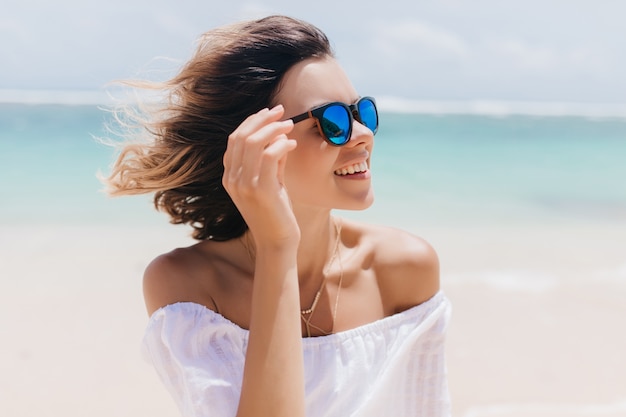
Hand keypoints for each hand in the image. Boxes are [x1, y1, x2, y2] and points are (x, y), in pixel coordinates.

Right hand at [222, 105, 299, 246]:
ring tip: (289, 126)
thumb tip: (279, 136)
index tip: (269, 113)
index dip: (251, 122)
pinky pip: (269, 155)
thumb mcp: (270, 183)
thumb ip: (271, 161)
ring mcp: (243, 184)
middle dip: (262, 119)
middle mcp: (232, 179)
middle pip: (241, 136)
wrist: (277, 242)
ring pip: (254, 142)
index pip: (234, 140)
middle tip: (281, 111)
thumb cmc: (276, 213)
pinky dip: (281, 144)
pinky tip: (292, 144)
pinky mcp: (260, 189)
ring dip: (273, 128)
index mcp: (230, 177)